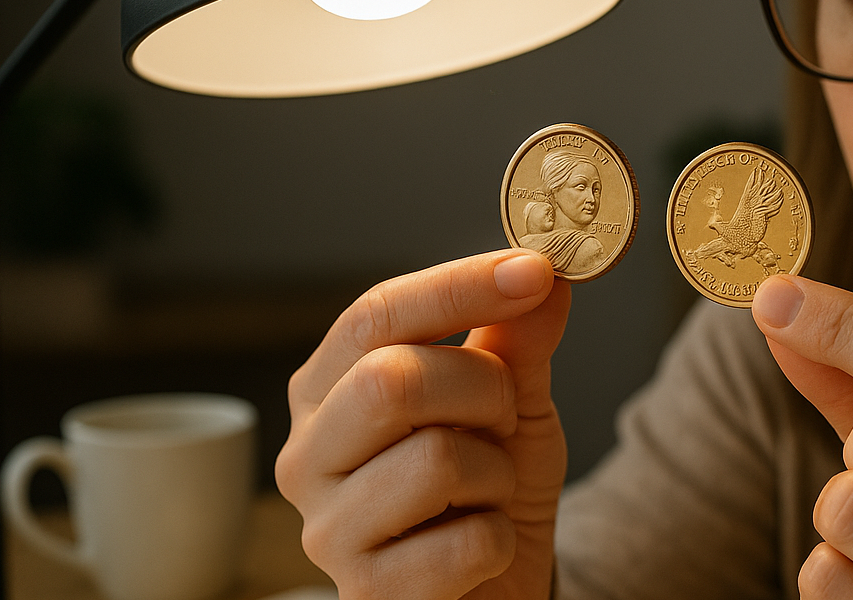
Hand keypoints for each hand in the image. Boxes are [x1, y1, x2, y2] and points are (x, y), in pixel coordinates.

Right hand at [275, 249, 570, 599]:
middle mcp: (308, 455)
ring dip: (496, 474)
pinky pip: (464, 544)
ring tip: (486, 494)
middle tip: (504, 419)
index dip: (457, 286)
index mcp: (330, 391)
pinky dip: (500, 541)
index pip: (374, 315)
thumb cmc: (487, 492)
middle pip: (391, 379)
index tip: (535, 270)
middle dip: (481, 389)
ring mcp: (328, 530)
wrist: (495, 589)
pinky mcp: (366, 595)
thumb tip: (543, 272)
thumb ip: (518, 342)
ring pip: (435, 461)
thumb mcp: (513, 406)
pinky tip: (480, 548)